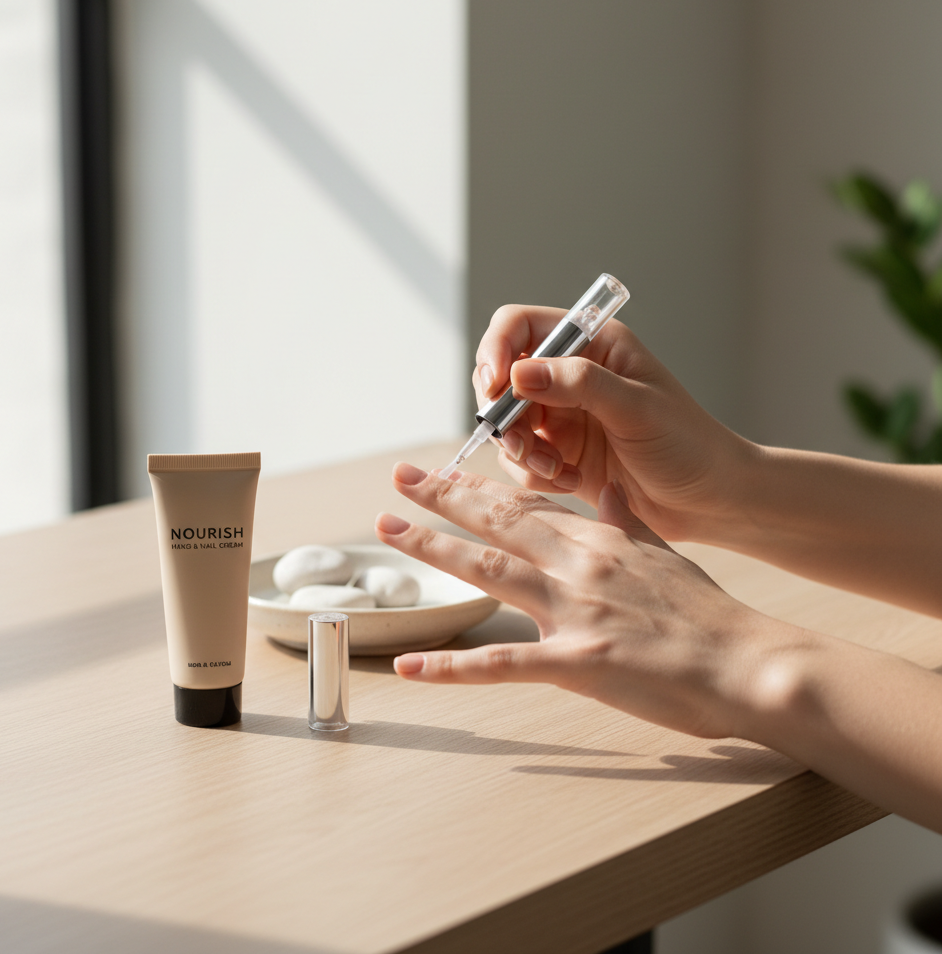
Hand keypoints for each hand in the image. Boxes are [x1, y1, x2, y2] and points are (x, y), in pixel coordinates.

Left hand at [375, 464, 805, 739]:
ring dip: (434, 549)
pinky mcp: (576, 662)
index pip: (526, 502)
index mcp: (599, 539)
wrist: (747, 662)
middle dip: (442, 498)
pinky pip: (501, 663)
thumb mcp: (666, 552)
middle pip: (497, 522)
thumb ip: (628, 523)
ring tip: (390, 531)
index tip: (444, 471)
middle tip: (398, 481)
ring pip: (489, 571)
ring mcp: (574, 611)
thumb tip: (612, 491)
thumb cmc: (709, 614)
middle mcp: (578, 564)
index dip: (479, 486)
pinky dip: (451, 666)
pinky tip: (410, 665)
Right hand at [473, 308, 753, 541]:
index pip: (520, 326)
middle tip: (522, 442)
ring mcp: (562, 415)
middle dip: (503, 412)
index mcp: (592, 345)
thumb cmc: (688, 443)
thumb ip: (579, 384)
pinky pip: (520, 459)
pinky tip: (569, 481)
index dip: (497, 349)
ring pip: (506, 422)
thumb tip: (519, 373)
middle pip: (501, 377)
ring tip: (554, 469)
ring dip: (520, 449)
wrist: (710, 500)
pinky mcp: (559, 454)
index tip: (494, 386)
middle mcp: (570, 375)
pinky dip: (534, 474)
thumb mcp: (636, 407)